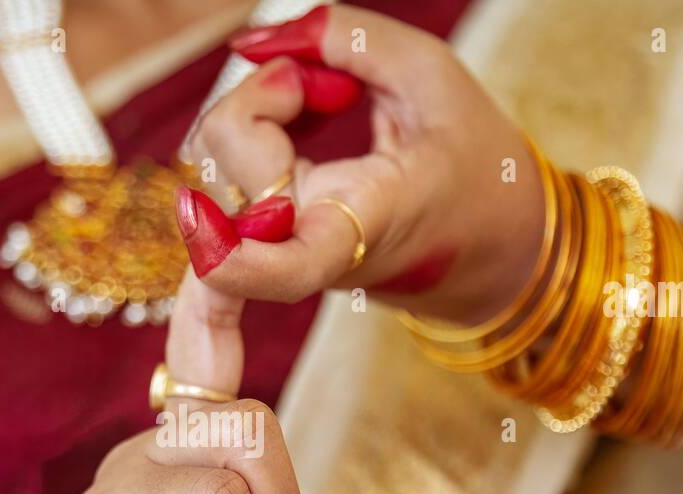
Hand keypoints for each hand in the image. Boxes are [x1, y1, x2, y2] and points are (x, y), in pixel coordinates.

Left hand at [182, 5, 545, 324]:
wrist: (485, 240)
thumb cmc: (468, 161)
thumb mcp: (429, 75)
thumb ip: (346, 38)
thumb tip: (250, 43)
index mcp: (364, 223)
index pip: (285, 266)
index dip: (229, 256)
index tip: (196, 218)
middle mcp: (309, 245)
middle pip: (228, 163)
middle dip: (263, 95)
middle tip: (336, 86)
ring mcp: (282, 246)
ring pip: (214, 162)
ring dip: (258, 106)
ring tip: (330, 99)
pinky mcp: (266, 238)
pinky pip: (222, 177)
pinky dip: (249, 130)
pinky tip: (301, 113)